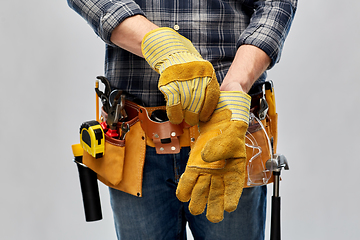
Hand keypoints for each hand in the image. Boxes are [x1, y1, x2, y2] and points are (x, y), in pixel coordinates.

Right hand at [141, 28, 219, 125]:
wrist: (169, 52)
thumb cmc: (186, 66)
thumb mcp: (200, 72)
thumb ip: (204, 87)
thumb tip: (205, 110)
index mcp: (208, 72)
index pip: (212, 95)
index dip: (208, 110)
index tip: (205, 118)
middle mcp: (196, 74)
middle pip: (198, 101)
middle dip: (195, 114)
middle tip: (193, 121)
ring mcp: (182, 78)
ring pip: (186, 103)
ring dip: (185, 115)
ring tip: (184, 121)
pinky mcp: (169, 82)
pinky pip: (173, 102)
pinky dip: (174, 113)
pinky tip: (175, 117)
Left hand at [176, 91, 250, 222]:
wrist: (218, 110)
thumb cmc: (231, 121)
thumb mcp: (232, 130)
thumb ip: (221, 145)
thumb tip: (205, 158)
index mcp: (235, 167)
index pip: (234, 186)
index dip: (231, 198)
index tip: (228, 207)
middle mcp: (221, 172)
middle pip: (217, 194)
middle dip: (213, 206)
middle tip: (210, 214)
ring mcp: (207, 169)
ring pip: (202, 191)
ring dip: (198, 200)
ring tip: (195, 206)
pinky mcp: (193, 164)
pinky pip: (188, 180)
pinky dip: (185, 188)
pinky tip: (183, 194)